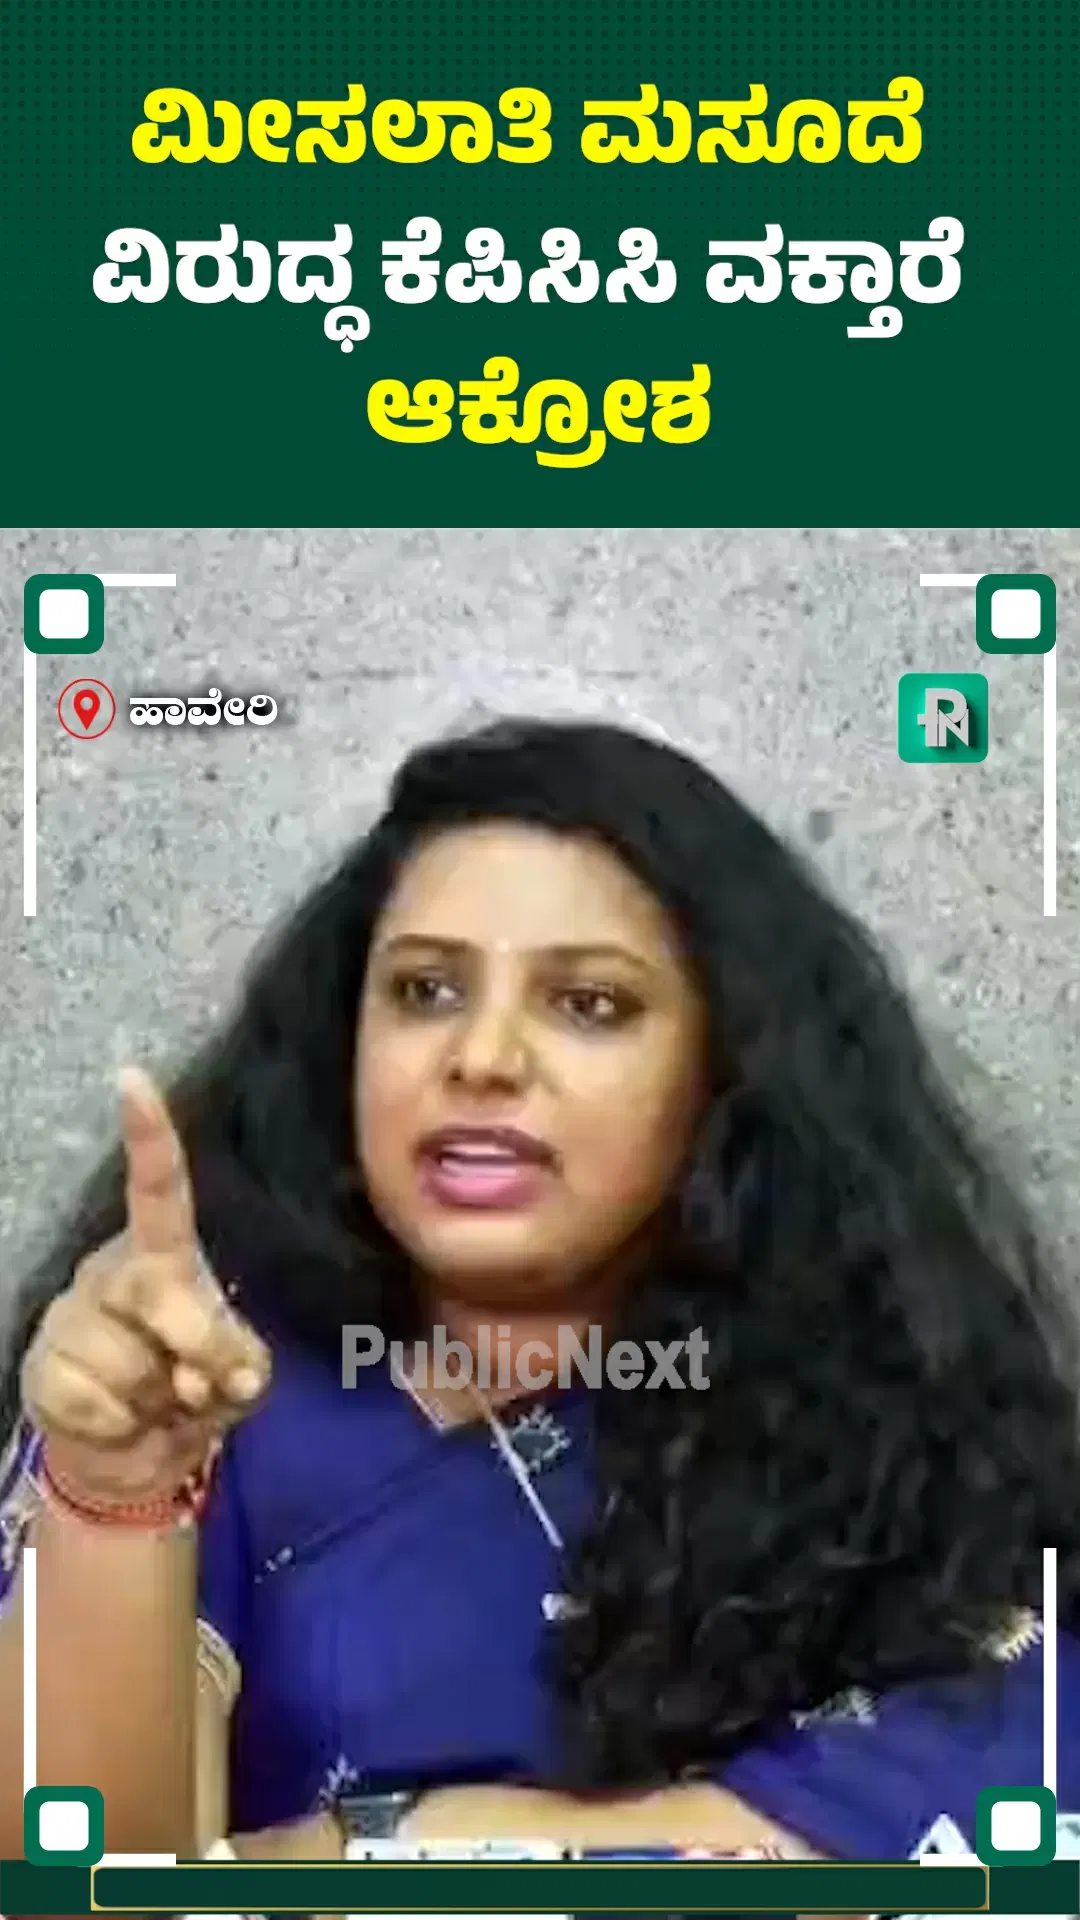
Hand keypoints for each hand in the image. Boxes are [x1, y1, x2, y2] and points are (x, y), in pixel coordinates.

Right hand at [20, 1067, 270, 1501]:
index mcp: (163, 1255)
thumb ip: (240, 1363)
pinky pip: (97, 1402)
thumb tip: (206, 1373)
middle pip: (154, 1287)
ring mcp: (71, 1316)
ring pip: (129, 1362)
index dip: (148, 1136)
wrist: (136, 1455)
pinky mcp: (42, 1366)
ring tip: (157, 1400)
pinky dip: (124, 1426)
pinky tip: (122, 1419)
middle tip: (202, 1383)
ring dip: (159, 1400)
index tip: (134, 1080)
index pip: (159, 1188)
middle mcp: (110, 1272)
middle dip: (194, 1341)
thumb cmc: (196, 1390)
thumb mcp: (241, 1377)